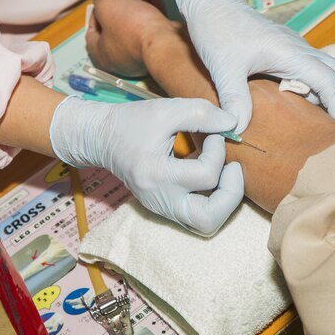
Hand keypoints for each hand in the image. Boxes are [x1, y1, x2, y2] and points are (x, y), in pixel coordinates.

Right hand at [49, 95, 243, 235]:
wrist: (101, 138)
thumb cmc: (131, 122)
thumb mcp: (166, 109)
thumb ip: (201, 114)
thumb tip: (232, 124)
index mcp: (156, 175)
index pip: (206, 176)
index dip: (219, 150)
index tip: (214, 132)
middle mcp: (159, 200)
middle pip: (209, 220)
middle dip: (232, 193)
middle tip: (234, 168)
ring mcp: (161, 208)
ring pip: (205, 224)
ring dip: (224, 201)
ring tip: (226, 174)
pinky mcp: (164, 208)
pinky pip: (197, 215)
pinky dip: (212, 199)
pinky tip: (210, 175)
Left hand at [86, 0, 176, 76]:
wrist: (165, 43)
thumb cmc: (132, 28)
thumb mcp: (106, 5)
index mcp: (101, 54)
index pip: (92, 29)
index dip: (98, 8)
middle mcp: (119, 58)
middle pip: (115, 24)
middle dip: (122, 2)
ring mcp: (140, 55)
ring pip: (134, 24)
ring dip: (139, 3)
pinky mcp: (157, 49)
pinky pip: (150, 28)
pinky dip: (152, 11)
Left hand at [176, 0, 334, 133]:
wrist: (211, 3)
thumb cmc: (218, 30)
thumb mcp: (223, 68)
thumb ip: (235, 99)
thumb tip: (238, 128)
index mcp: (290, 53)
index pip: (328, 82)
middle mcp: (297, 49)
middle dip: (332, 100)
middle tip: (313, 123)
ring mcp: (292, 47)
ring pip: (322, 70)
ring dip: (316, 93)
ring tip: (296, 115)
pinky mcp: (283, 48)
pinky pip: (306, 68)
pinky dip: (304, 85)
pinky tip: (284, 99)